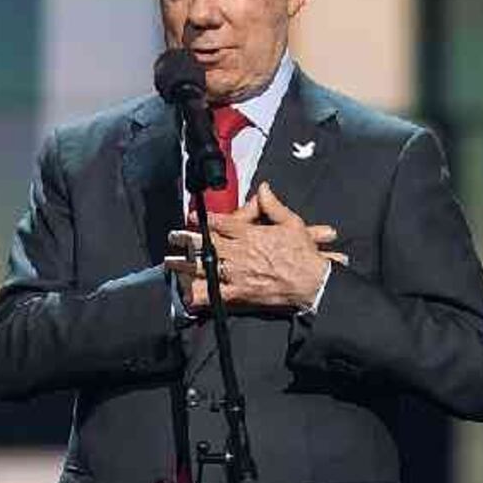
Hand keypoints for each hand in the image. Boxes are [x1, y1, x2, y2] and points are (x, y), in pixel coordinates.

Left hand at [164, 183, 345, 311]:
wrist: (312, 282)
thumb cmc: (303, 254)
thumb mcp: (292, 223)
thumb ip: (273, 206)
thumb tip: (263, 188)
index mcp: (249, 234)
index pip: (221, 224)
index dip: (204, 219)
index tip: (191, 216)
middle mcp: (239, 252)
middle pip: (206, 243)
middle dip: (186, 239)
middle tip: (172, 236)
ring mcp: (237, 273)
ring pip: (204, 267)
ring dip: (185, 264)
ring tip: (170, 263)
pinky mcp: (240, 293)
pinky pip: (216, 293)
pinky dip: (200, 294)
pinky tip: (186, 294)